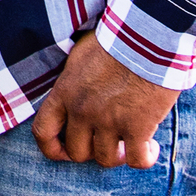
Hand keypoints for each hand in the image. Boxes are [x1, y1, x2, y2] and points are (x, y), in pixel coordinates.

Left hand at [30, 26, 179, 169]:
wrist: (146, 36)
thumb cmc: (116, 39)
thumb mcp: (81, 55)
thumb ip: (73, 80)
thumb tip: (76, 89)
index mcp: (65, 92)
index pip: (43, 131)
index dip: (52, 148)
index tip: (64, 152)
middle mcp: (82, 111)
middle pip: (78, 152)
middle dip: (91, 150)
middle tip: (107, 141)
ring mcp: (109, 121)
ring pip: (106, 159)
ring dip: (118, 155)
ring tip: (129, 144)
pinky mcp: (137, 127)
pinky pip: (137, 159)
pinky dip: (145, 158)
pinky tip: (151, 147)